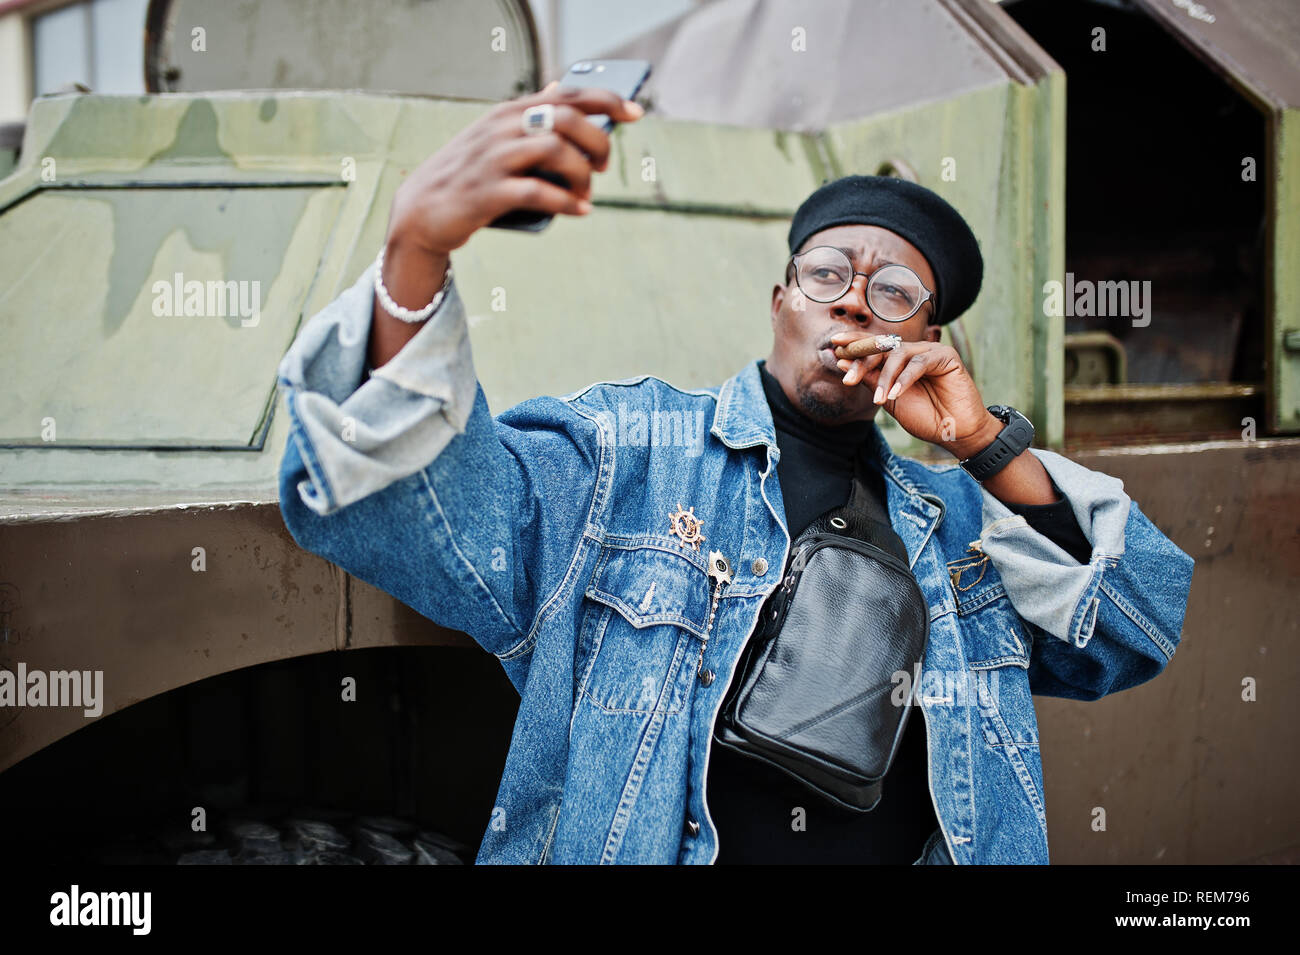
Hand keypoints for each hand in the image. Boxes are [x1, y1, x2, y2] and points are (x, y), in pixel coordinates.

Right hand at [386, 82, 645, 256]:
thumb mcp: (496, 138)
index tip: (635, 113)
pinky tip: (579, 211)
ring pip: (556, 151)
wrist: (420, 212)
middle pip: (566, 120)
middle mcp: (502, 129)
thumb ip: (529, 116)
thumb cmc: (469, 175)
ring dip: (581, 176)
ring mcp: (493, 160)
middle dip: (597, 142)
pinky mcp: (487, 193)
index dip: (606, 101)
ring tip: (585, 195)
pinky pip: (538, 193)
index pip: (566, 94)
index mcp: (509, 113)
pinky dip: (565, 202)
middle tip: (603, 166)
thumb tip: (561, 88)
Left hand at [831, 332, 1001, 458]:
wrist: (955, 433)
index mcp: (899, 361)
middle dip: (863, 360)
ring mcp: (930, 352)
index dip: (855, 343)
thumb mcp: (890, 400)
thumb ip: (870, 380)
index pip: (874, 347)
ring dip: (886, 377)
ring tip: (880, 400)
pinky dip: (905, 378)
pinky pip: (919, 363)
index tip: (834, 345)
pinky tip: (896, 395)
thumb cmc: (925, 417)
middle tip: (849, 377)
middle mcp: (913, 352)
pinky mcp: (946, 356)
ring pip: (899, 354)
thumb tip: (843, 361)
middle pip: (883, 346)